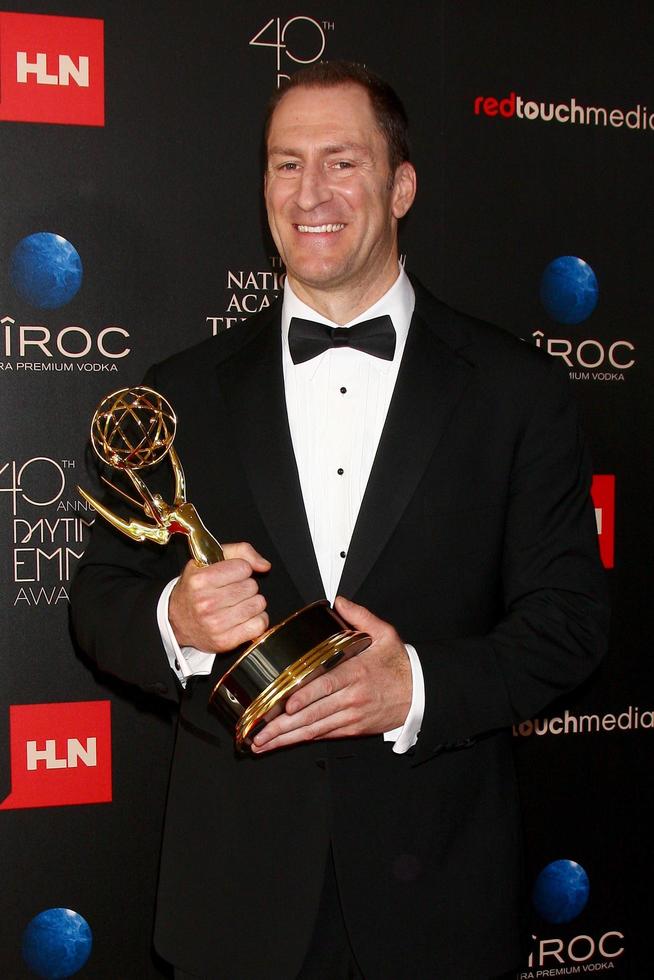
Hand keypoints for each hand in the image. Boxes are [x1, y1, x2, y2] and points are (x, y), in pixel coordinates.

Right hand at [168, 542, 269, 652]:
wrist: (177, 621)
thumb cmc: (195, 589)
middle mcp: (206, 603)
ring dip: (252, 602)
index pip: (243, 567)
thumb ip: (240, 552)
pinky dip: (257, 619)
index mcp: (200, 580)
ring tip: (238, 603)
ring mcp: (215, 624)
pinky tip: (245, 617)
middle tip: (232, 591)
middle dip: (246, 586)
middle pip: (251, 586)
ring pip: (258, 604)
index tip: (232, 575)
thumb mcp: (209, 561)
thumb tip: (264, 565)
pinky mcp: (224, 641)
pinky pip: (259, 625)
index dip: (241, 569)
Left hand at [251, 596, 411, 752]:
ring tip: (262, 742)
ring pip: (314, 729)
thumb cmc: (399, 664)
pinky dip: (303, 739)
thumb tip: (339, 601)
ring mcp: (351, 716)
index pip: (326, 686)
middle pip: (313, 714)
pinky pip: (325, 734)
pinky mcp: (353, 728)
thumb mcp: (385, 634)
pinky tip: (285, 742)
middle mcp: (351, 697)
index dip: (305, 697)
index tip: (286, 705)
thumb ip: (360, 616)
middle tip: (258, 731)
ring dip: (287, 737)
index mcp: (356, 673)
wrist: (420, 692)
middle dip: (283, 725)